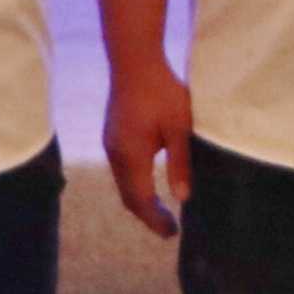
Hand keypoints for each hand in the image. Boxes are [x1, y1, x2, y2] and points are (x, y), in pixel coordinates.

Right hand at [102, 55, 195, 239]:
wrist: (134, 59)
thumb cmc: (162, 90)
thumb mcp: (179, 126)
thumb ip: (180, 162)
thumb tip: (183, 198)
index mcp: (132, 155)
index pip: (141, 200)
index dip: (155, 220)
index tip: (172, 234)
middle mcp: (115, 154)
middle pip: (128, 196)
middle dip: (147, 215)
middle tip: (168, 228)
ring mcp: (110, 143)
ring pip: (123, 183)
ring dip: (140, 199)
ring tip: (160, 210)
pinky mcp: (112, 134)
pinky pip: (121, 169)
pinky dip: (134, 183)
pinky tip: (148, 182)